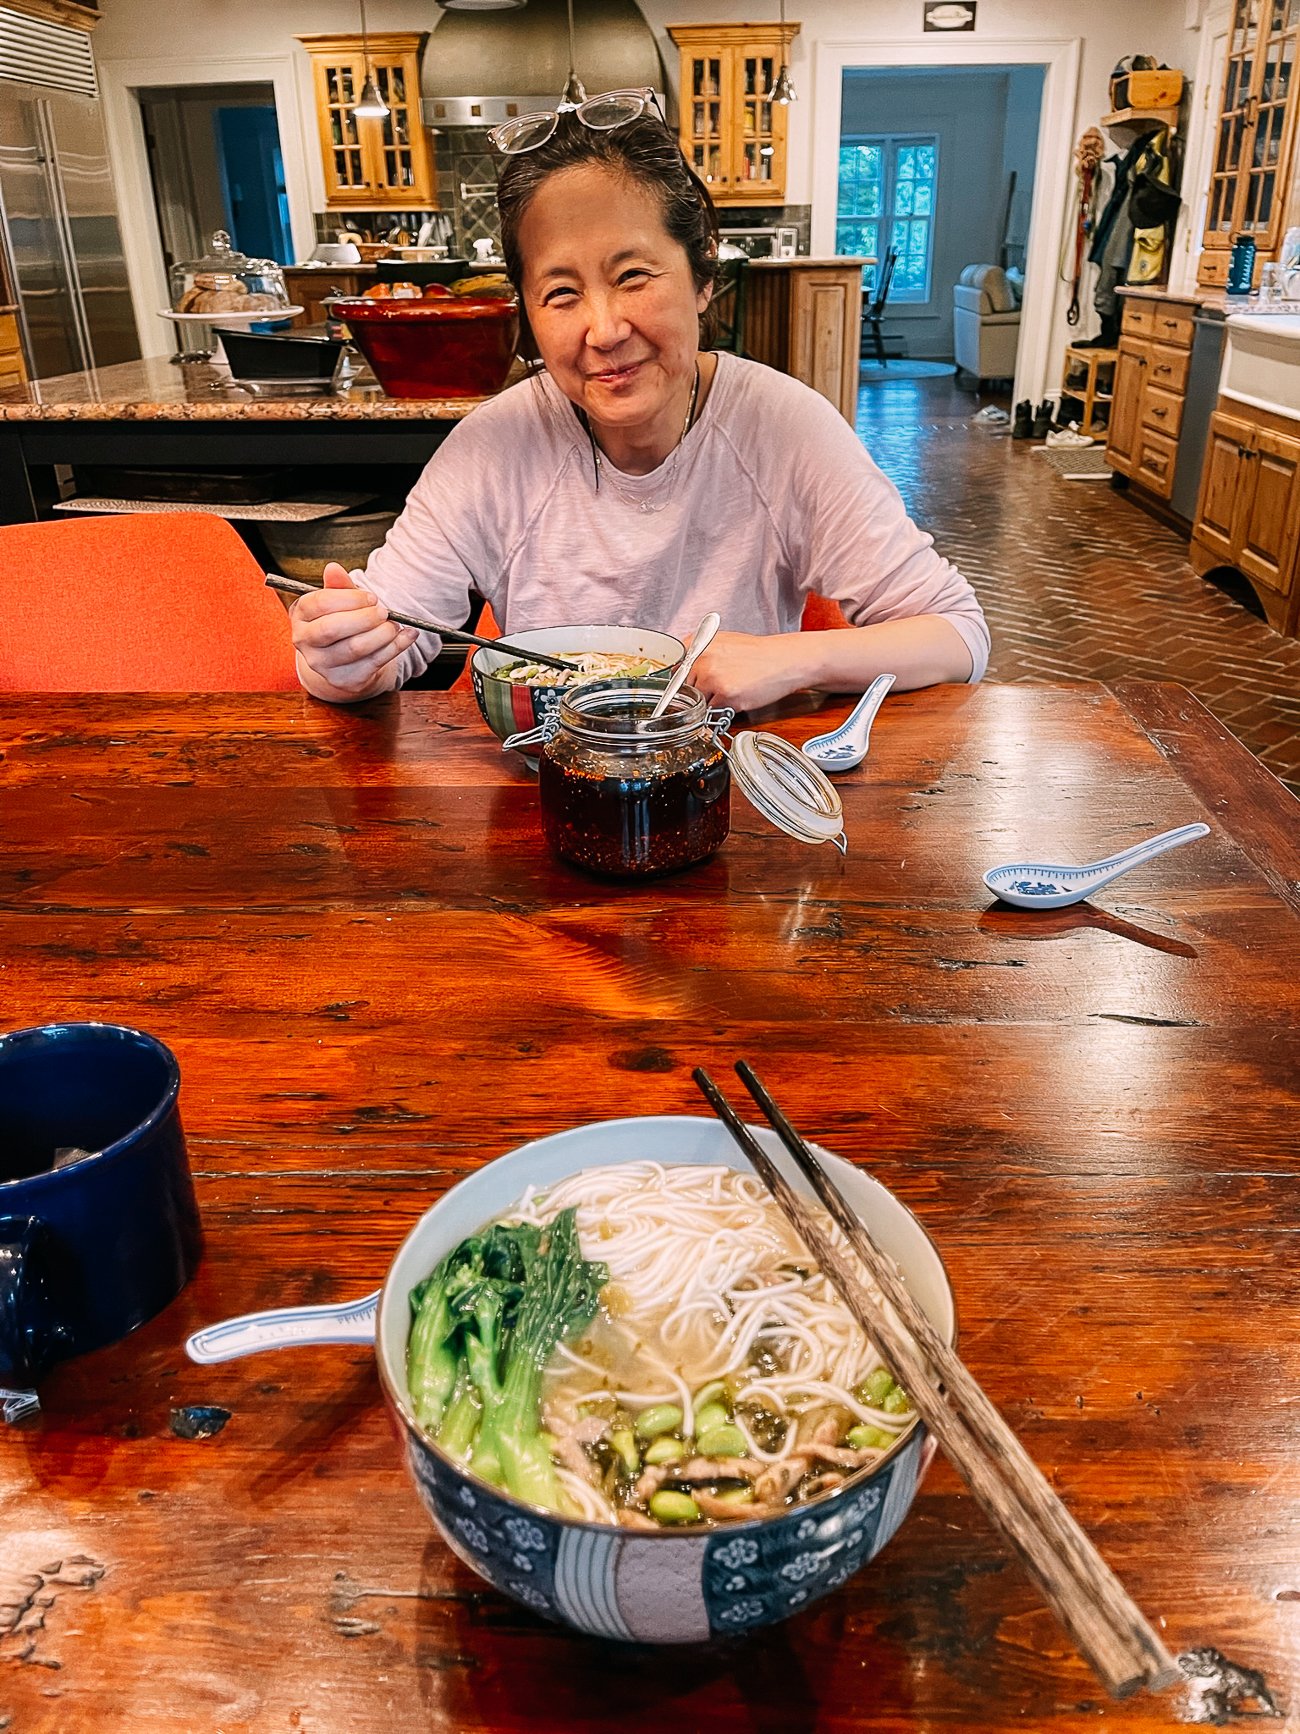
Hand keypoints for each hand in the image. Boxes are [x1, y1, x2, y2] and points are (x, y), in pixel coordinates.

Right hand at [291, 562, 418, 701]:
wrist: (343, 660)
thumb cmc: (341, 620)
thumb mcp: (338, 600)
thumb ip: (338, 585)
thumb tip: (333, 568)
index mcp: (300, 615)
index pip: (320, 603)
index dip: (350, 599)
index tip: (372, 597)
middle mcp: (305, 641)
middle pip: (332, 629)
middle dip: (364, 618)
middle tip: (384, 612)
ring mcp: (323, 665)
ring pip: (355, 648)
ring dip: (382, 634)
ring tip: (395, 624)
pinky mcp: (345, 680)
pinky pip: (373, 663)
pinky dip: (396, 648)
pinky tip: (407, 636)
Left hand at [688, 630, 814, 711]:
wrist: (783, 660)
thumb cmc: (757, 653)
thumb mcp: (723, 643)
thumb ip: (700, 655)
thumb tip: (680, 673)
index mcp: (697, 644)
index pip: (674, 671)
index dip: (682, 682)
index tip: (687, 688)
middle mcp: (701, 659)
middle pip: (685, 689)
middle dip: (700, 692)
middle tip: (721, 686)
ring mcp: (712, 678)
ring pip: (699, 703)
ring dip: (713, 702)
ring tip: (732, 689)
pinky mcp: (725, 695)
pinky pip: (714, 711)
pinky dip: (725, 708)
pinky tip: (739, 695)